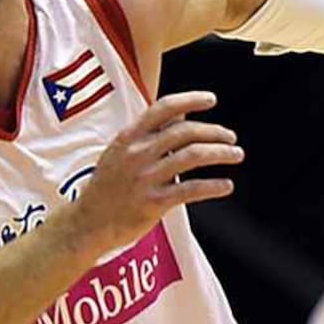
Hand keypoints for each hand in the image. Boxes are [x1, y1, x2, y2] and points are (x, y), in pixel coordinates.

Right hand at [70, 91, 243, 251]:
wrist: (88, 223)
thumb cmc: (107, 187)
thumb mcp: (121, 152)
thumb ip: (150, 133)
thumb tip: (182, 114)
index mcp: (128, 137)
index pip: (163, 108)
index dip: (190, 100)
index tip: (211, 99)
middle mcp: (137, 154)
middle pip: (185, 132)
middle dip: (214, 132)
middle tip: (231, 138)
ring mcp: (145, 178)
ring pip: (193, 156)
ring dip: (220, 154)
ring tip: (236, 155)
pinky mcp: (153, 203)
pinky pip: (191, 190)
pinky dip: (214, 186)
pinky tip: (226, 186)